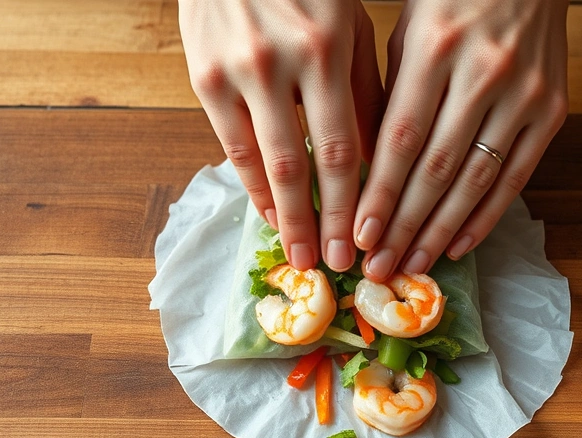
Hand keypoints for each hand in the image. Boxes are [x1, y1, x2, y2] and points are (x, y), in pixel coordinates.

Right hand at [179, 0, 383, 271]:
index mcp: (326, 48)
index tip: (364, 242)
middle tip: (331, 267)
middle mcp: (278, 64)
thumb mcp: (348, 24)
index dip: (354, 202)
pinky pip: (231, 145)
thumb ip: (366, 90)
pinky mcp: (203, 77)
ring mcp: (236, 72)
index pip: (343, 145)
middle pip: (304, 165)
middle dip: (321, 223)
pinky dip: (252, 184)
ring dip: (283, 216)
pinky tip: (268, 213)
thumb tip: (378, 161)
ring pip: (263, 163)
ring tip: (298, 253)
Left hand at [353, 0, 568, 280]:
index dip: (381, 194)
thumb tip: (365, 171)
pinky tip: (459, 244)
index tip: (361, 235)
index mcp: (436, 49)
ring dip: (441, 231)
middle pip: (437, 169)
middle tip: (380, 267)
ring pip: (476, 180)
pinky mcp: (552, 111)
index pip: (401, 139)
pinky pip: (515, 176)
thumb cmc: (452, 0)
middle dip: (404, 226)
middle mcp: (482, 74)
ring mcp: (523, 95)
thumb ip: (389, 97)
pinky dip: (486, 216)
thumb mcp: (408, 34)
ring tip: (414, 265)